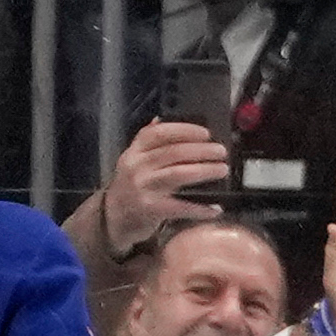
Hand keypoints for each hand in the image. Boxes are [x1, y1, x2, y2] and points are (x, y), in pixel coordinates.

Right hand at [96, 120, 230, 256]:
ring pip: (178, 174)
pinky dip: (199, 208)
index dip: (185, 130)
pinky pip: (179, 206)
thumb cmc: (130, 186)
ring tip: (221, 170)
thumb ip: (149, 142)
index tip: (206, 133)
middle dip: (202, 150)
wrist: (114, 217)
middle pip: (174, 152)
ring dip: (204, 171)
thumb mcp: (134, 160)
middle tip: (221, 152)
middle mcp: (137, 166)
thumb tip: (162, 118)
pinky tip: (214, 209)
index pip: (159, 133)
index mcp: (135, 151)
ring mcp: (143, 188)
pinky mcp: (150, 209)